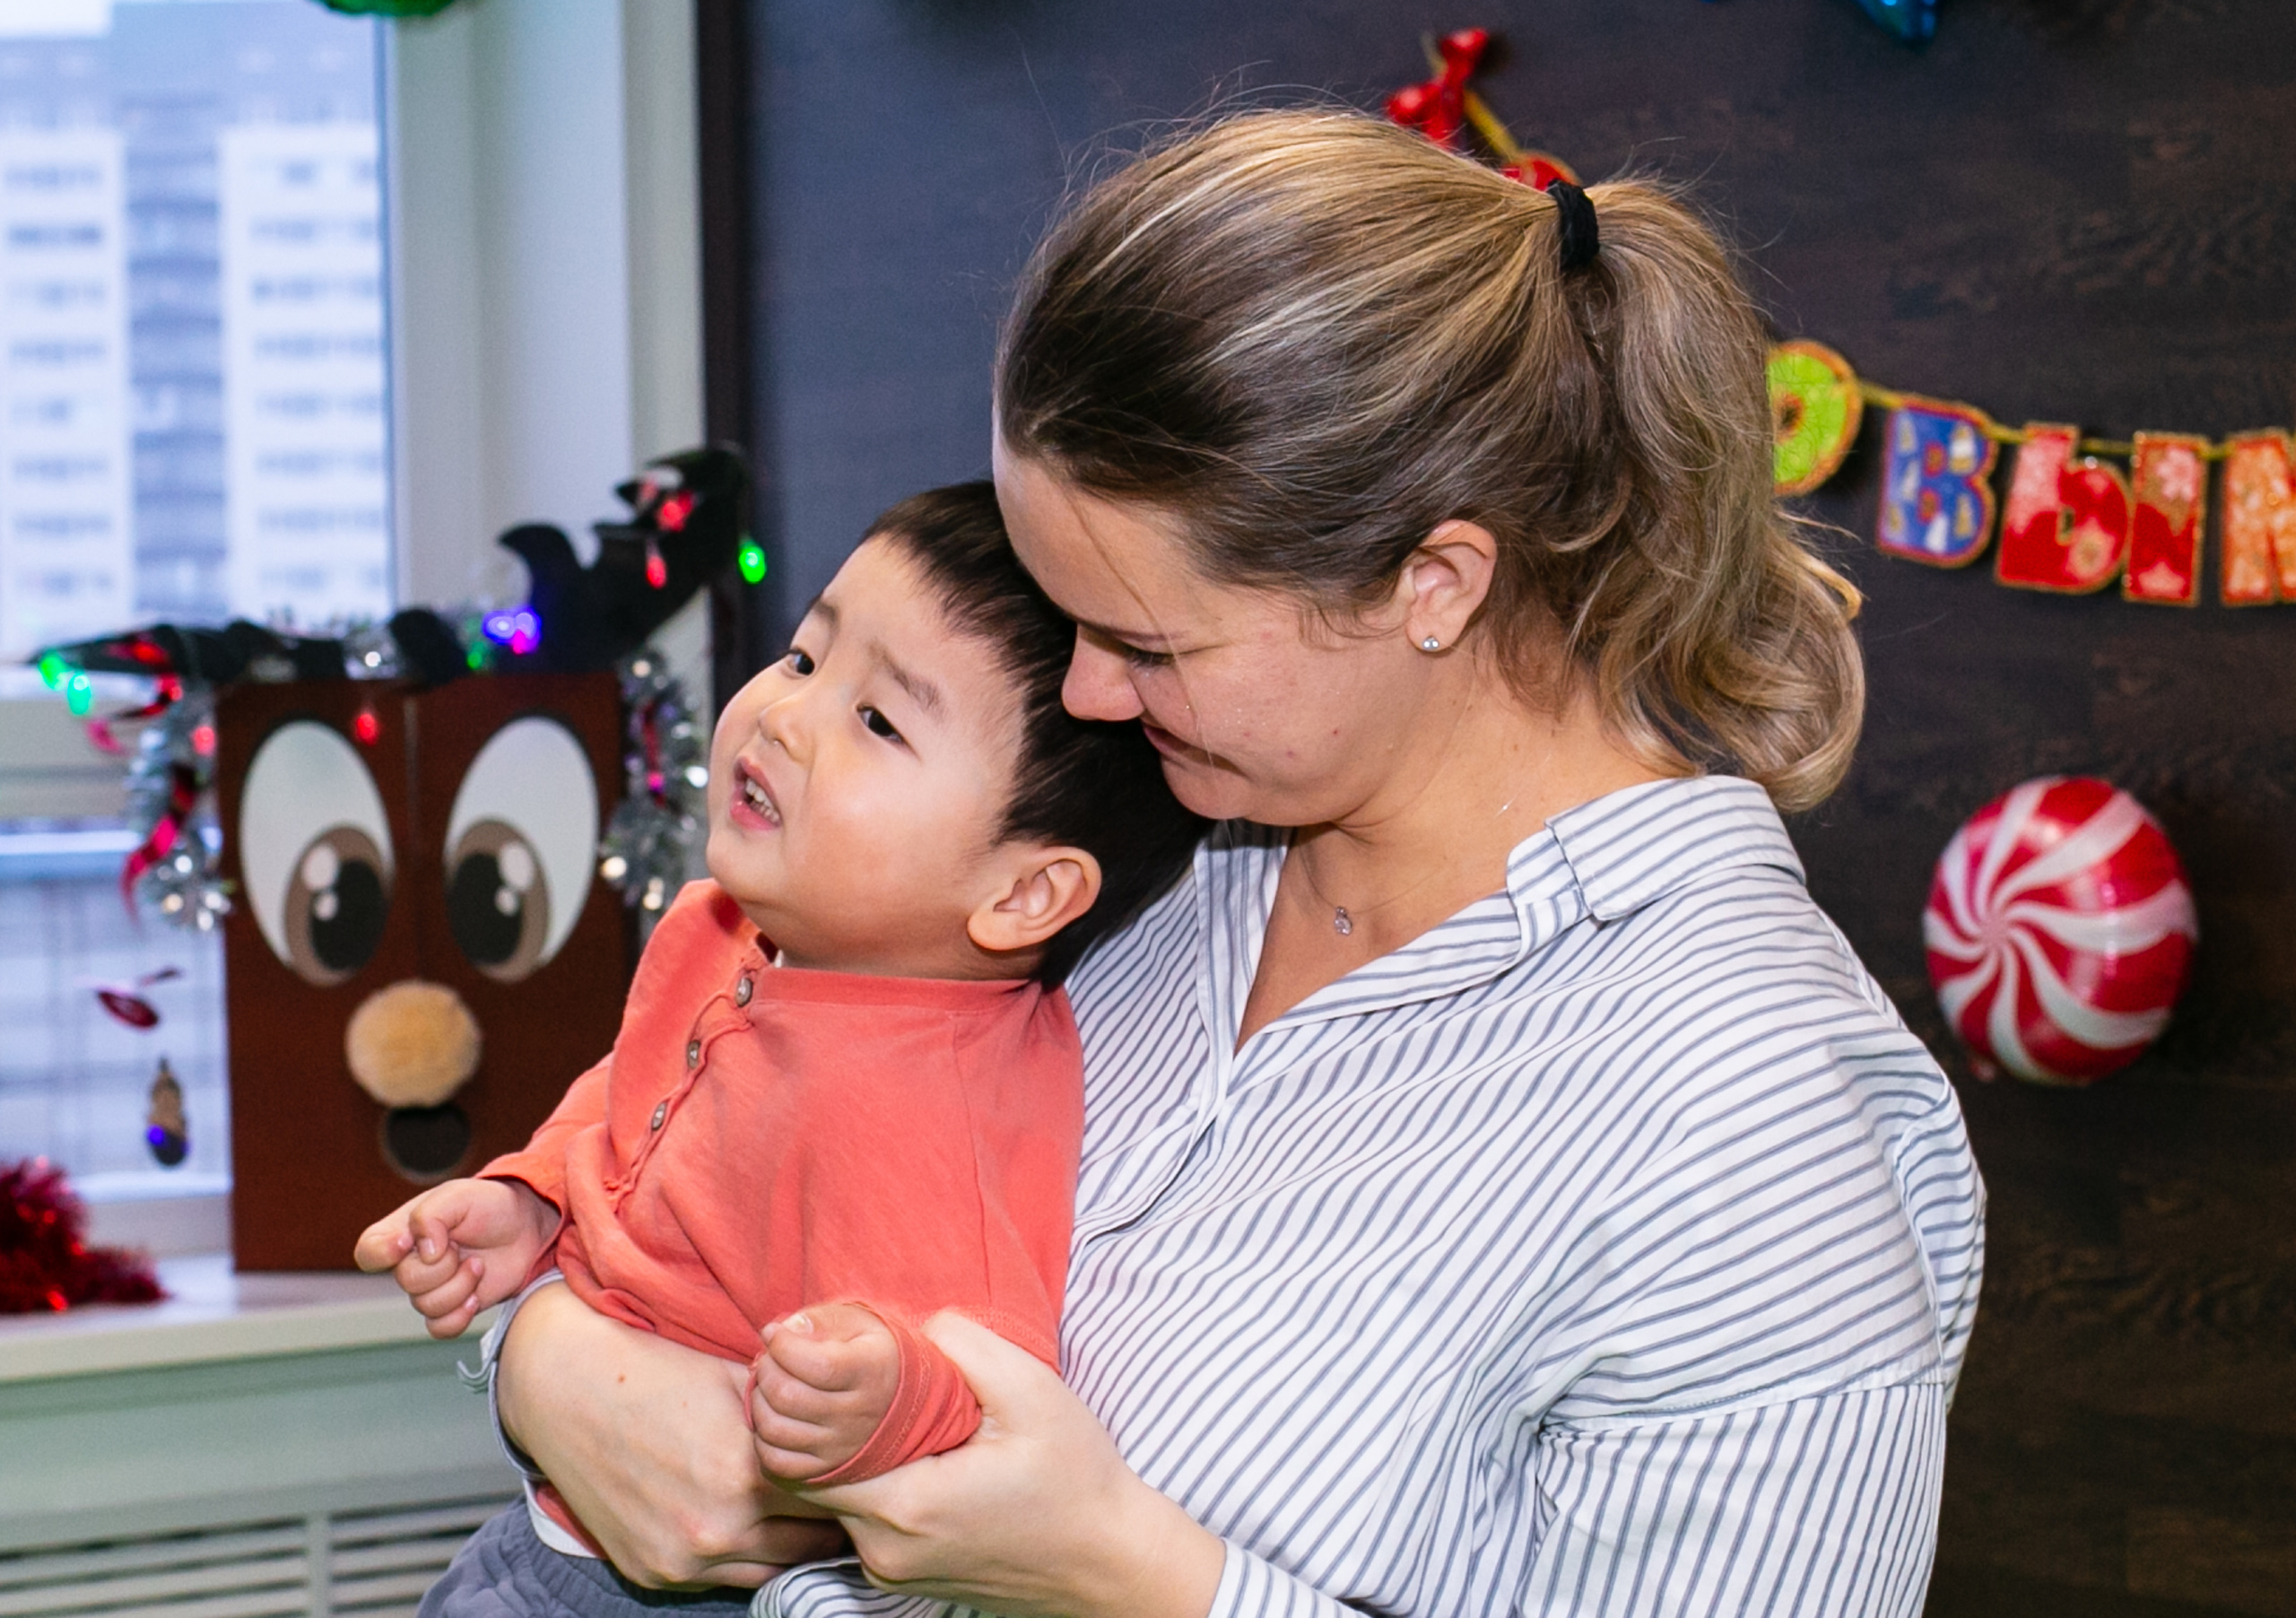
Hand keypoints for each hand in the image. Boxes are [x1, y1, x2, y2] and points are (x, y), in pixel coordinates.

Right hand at [352, 1176, 558, 1338]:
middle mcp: (411, 1262)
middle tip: (462, 1247)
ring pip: (427, 1306)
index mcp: (402, 1232)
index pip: (368, 1251)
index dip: (382, 1253)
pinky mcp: (453, 1307)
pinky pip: (440, 1328)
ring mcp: (432, 1288)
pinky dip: (460, 1315)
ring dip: (460, 1286)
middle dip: (443, 1265)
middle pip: (407, 1281)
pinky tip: (476, 1296)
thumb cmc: (489, 1205)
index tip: (408, 1241)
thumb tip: (424, 1252)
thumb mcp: (458, 1195)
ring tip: (478, 1264)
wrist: (525, 1227)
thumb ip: (431, 1216)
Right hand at [497, 1282, 851, 1587]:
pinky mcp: (654, 1573)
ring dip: (790, 1546)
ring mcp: (683, 1559)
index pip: (835, 1500)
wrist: (566, 1391)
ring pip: (772, 1571)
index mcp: (747, 1476)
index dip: (854, 1483)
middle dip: (831, 1520)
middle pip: (810, 1544)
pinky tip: (751, 1528)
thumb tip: (845, 1424)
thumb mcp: (738, 1382)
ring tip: (803, 1516)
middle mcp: (718, 1529)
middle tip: (846, 1499)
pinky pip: (722, 1580)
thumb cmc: (657, 1375)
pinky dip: (742, 1559)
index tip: (865, 1474)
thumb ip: (794, 1414)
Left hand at [750, 1302, 901, 1481]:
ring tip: (767, 1385)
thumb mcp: (859, 1323)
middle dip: (766, 1369)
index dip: (782, 1346)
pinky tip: (772, 1415)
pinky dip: (762, 1439)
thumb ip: (822, 1320)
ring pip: (776, 1429)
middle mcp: (858, 1414)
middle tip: (768, 1358)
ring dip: (758, 1401)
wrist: (902, 1400)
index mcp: (871, 1371)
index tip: (773, 1333)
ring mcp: (841, 1446)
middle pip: (788, 1396)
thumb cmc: (870, 1352)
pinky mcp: (825, 1468)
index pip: (816, 1364)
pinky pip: (777, 1462)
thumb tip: (785, 1330)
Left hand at [797, 1314, 1224, 1617]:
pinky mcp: (906, 1577)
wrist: (1108, 1562)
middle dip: (817, 1427)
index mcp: (907, 1505)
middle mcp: (886, 1549)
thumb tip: (913, 1323)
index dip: (794, 1410)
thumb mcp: (1032, 1391)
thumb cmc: (1076, 1478)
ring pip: (836, 1502)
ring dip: (846, 1454)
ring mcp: (893, 1571)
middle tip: (835, 1376)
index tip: (808, 1366)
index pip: (799, 1462)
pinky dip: (869, 1482)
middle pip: (812, 1481)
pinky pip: (864, 1522)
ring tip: (875, 1407)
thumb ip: (965, 1345)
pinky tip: (904, 1447)